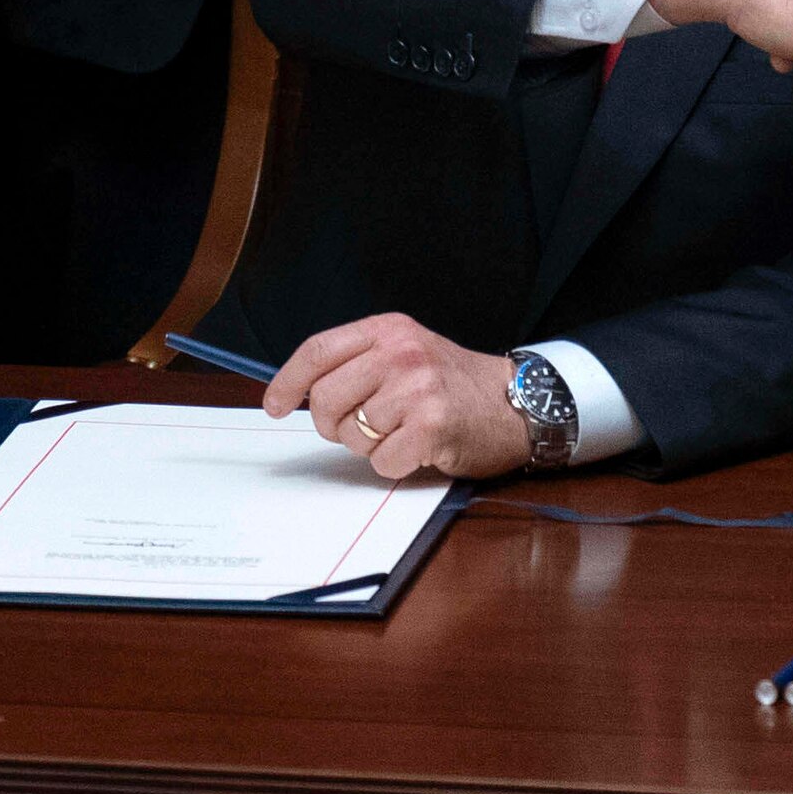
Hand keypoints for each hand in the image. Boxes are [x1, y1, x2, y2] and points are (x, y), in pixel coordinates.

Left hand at [262, 311, 526, 481]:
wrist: (518, 404)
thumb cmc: (454, 384)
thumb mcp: (407, 352)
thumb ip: (359, 362)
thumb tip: (300, 393)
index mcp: (388, 329)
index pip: (317, 351)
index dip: (288, 382)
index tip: (273, 405)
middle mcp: (401, 353)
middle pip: (326, 399)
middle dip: (333, 423)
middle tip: (361, 426)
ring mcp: (417, 389)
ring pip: (352, 434)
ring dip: (370, 445)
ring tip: (402, 431)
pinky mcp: (431, 426)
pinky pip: (382, 460)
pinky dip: (394, 464)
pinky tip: (418, 448)